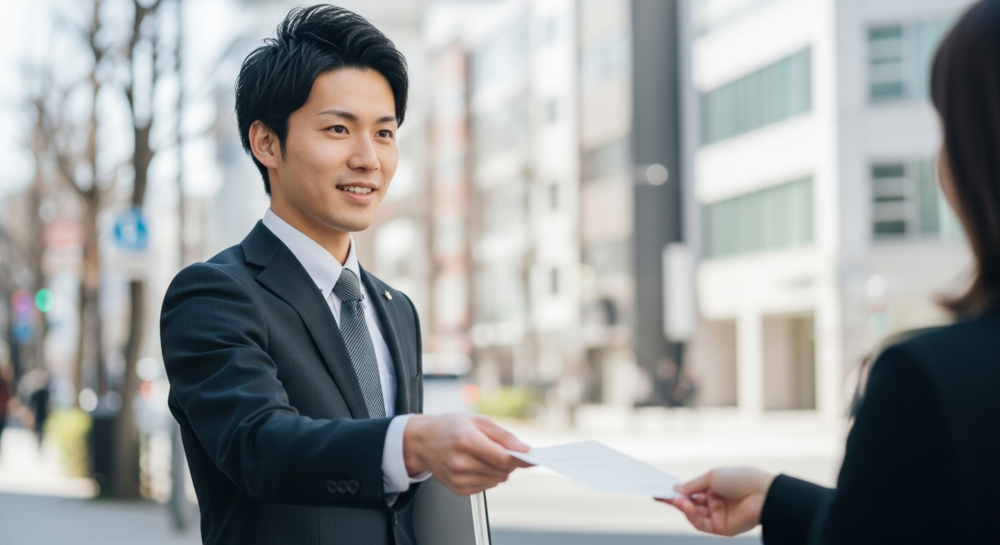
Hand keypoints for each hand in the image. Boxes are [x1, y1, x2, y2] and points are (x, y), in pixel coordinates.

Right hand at [403, 414, 531, 495]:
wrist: (422, 442)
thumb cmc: (450, 427)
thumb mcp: (478, 421)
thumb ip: (503, 435)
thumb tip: (524, 449)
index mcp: (466, 441)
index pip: (502, 458)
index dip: (520, 459)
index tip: (532, 458)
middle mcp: (461, 463)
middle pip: (502, 471)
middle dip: (509, 462)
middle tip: (501, 449)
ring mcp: (458, 479)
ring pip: (497, 480)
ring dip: (499, 470)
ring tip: (484, 455)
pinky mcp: (458, 489)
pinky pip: (486, 487)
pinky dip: (488, 477)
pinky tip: (476, 465)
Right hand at [658, 468, 775, 536]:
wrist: (761, 494)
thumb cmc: (739, 479)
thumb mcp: (711, 477)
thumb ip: (692, 486)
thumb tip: (675, 490)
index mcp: (714, 487)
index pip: (691, 491)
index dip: (677, 491)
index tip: (660, 490)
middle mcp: (715, 502)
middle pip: (690, 504)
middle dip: (676, 500)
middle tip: (660, 496)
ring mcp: (718, 516)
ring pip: (693, 515)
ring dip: (683, 508)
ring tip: (677, 501)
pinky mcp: (721, 528)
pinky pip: (701, 524)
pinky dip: (691, 516)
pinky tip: (687, 507)